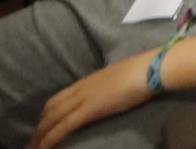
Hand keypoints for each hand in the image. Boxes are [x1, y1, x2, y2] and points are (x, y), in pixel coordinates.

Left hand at [29, 50, 150, 148]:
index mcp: (86, 81)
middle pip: (49, 110)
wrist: (149, 70)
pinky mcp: (89, 110)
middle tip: (32, 144)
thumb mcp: (118, 77)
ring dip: (39, 136)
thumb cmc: (142, 71)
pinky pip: (64, 126)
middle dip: (38, 128)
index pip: (56, 99)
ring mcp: (83, 99)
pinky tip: (44, 148)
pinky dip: (51, 138)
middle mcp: (80, 89)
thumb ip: (107, 86)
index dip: (45, 115)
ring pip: (52, 119)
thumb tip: (106, 94)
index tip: (41, 128)